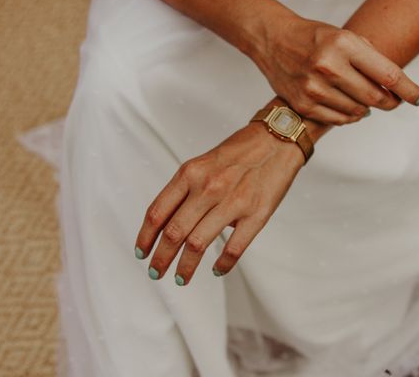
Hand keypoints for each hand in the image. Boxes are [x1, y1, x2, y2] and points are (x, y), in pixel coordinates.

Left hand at [134, 121, 304, 283]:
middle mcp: (208, 187)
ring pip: (198, 244)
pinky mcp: (256, 214)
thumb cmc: (239, 152)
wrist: (277, 140)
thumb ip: (185, 191)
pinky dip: (223, 264)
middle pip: (174, 233)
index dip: (145, 237)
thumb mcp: (203, 163)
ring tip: (181, 277)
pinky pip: (233, 248)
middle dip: (161, 258)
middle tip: (156, 272)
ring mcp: (233, 201)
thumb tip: (168, 226)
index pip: (157, 212)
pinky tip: (217, 270)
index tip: (142, 252)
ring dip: (185, 267)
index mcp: (190, 173)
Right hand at [251, 17, 418, 124]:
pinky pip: (338, 120)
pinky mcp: (303, 103)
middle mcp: (329, 66)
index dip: (408, 90)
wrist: (272, 39)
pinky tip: (349, 106)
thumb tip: (395, 89)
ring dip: (367, 109)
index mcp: (344, 44)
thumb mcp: (345, 37)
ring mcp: (314, 87)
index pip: (387, 74)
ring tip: (364, 99)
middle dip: (389, 102)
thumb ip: (370, 60)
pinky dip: (349, 116)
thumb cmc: (314, 37)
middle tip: (392, 100)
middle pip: (375, 97)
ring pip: (357, 112)